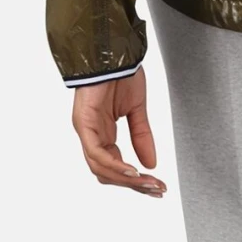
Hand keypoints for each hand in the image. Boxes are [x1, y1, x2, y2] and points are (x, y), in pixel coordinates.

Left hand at [70, 68, 165, 195]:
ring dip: (126, 179)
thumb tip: (150, 164)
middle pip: (107, 173)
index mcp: (102, 134)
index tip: (157, 186)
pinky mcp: (84, 122)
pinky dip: (115, 165)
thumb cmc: (121, 75)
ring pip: (100, 168)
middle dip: (133, 184)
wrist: (114, 51)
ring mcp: (85, 130)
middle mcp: (90, 135)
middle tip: (156, 189)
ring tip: (147, 183)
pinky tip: (132, 171)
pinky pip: (97, 153)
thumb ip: (142, 137)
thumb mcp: (137, 111)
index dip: (135, 180)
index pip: (115, 167)